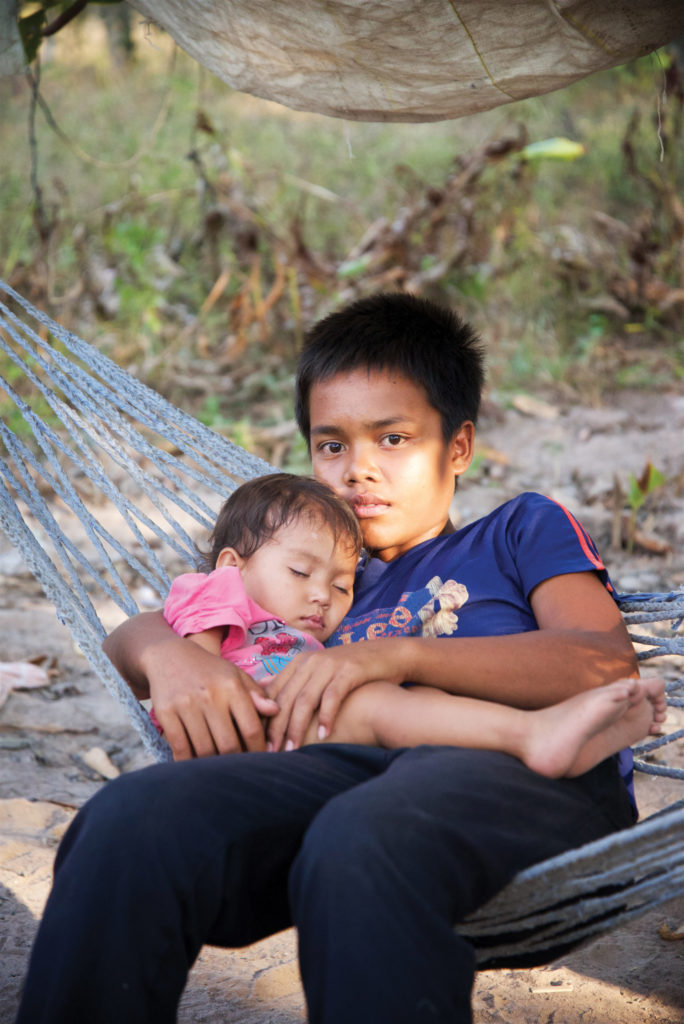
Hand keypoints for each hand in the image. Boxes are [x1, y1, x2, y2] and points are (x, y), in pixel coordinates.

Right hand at [146, 636, 278, 760]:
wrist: (169, 656)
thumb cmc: (209, 671)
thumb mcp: (235, 675)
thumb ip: (256, 694)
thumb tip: (276, 711)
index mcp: (232, 686)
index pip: (251, 728)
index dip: (258, 750)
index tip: (261, 760)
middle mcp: (210, 696)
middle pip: (228, 745)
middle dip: (236, 762)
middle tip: (240, 771)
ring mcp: (186, 705)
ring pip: (204, 750)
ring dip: (213, 766)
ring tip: (220, 770)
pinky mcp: (165, 713)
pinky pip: (180, 748)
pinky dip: (188, 762)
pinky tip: (195, 766)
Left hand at [265, 639, 404, 751]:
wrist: (389, 654)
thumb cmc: (352, 671)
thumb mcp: (321, 673)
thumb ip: (298, 686)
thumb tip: (269, 705)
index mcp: (300, 662)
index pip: (274, 692)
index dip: (265, 718)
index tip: (260, 742)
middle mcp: (311, 661)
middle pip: (286, 698)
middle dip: (276, 727)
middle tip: (270, 752)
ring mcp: (330, 664)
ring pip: (305, 699)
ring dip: (297, 727)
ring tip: (292, 749)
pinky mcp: (349, 670)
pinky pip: (332, 696)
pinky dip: (325, 716)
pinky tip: (323, 735)